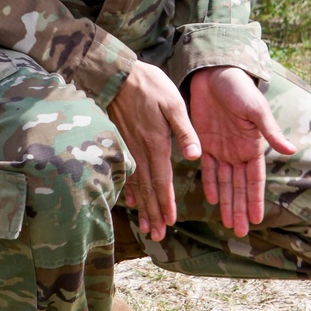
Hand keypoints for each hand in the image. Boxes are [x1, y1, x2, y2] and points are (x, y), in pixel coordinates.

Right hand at [109, 61, 200, 240]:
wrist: (115, 75)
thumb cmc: (148, 85)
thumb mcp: (173, 102)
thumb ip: (184, 131)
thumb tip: (195, 156)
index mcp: (156, 143)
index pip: (162, 180)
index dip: (166, 202)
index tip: (169, 221)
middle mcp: (140, 151)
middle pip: (148, 189)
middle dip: (154, 213)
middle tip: (158, 235)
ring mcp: (128, 148)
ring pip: (136, 184)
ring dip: (142, 207)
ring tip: (146, 227)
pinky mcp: (120, 142)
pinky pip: (125, 173)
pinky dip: (130, 190)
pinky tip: (132, 202)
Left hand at [188, 66, 294, 238]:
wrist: (214, 74)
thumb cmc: (240, 89)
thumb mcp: (257, 110)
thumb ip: (270, 133)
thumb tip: (291, 150)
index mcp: (253, 146)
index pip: (254, 180)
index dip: (255, 200)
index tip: (256, 220)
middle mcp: (238, 152)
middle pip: (239, 187)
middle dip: (240, 209)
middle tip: (239, 232)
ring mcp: (221, 149)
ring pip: (224, 182)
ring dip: (226, 202)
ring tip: (226, 223)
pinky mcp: (204, 142)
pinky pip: (207, 168)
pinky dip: (209, 183)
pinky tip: (211, 199)